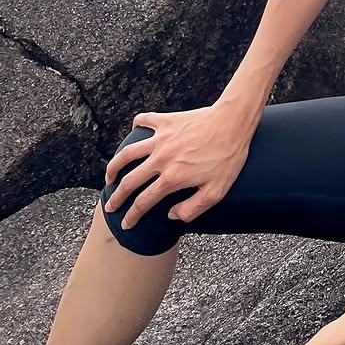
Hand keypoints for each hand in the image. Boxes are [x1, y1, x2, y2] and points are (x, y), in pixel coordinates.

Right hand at [102, 101, 253, 230]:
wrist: (234, 121)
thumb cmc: (228, 156)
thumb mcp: (216, 191)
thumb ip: (192, 208)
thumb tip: (171, 214)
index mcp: (172, 178)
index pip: (143, 202)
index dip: (132, 216)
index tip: (126, 223)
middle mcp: (161, 159)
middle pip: (129, 181)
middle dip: (116, 196)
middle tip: (110, 205)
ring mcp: (162, 139)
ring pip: (128, 153)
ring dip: (115, 165)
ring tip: (110, 175)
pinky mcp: (168, 121)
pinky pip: (145, 120)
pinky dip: (137, 124)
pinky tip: (135, 129)